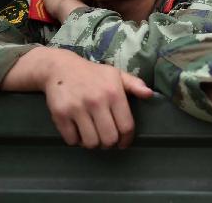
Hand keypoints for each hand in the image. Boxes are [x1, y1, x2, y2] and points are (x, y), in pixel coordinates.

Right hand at [39, 49, 153, 148]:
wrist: (61, 68)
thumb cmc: (93, 74)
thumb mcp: (116, 74)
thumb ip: (135, 84)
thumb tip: (150, 94)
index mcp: (114, 93)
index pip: (126, 126)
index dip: (127, 139)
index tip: (124, 143)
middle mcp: (97, 101)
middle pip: (109, 139)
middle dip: (110, 144)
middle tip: (107, 140)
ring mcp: (77, 109)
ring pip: (91, 142)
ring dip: (93, 143)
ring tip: (93, 135)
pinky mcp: (60, 114)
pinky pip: (72, 140)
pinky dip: (76, 140)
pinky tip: (79, 131)